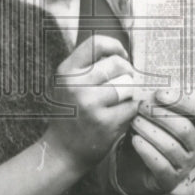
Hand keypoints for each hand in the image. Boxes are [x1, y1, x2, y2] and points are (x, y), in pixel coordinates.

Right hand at [44, 35, 137, 170]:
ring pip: (127, 85)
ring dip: (129, 93)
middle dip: (127, 73)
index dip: (115, 46)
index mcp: (66, 71)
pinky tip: (119, 116)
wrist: (62, 151)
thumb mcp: (69, 84)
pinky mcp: (104, 122)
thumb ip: (88, 66)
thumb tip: (123, 54)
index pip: (96, 43)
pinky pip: (131, 106)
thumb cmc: (71, 113)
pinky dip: (130, 111)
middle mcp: (75, 85)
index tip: (123, 56)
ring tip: (120, 101)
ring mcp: (90, 104)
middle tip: (126, 82)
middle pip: (117, 64)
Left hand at [111, 90, 194, 194]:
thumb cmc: (148, 136)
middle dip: (161, 116)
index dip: (179, 100)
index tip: (158, 94)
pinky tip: (135, 140)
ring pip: (172, 146)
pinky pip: (161, 165)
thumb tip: (147, 88)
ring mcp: (186, 166)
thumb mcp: (152, 118)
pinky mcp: (171, 181)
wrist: (134, 169)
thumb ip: (154, 104)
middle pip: (184, 128)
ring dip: (151, 132)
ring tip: (134, 122)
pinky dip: (147, 151)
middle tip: (141, 107)